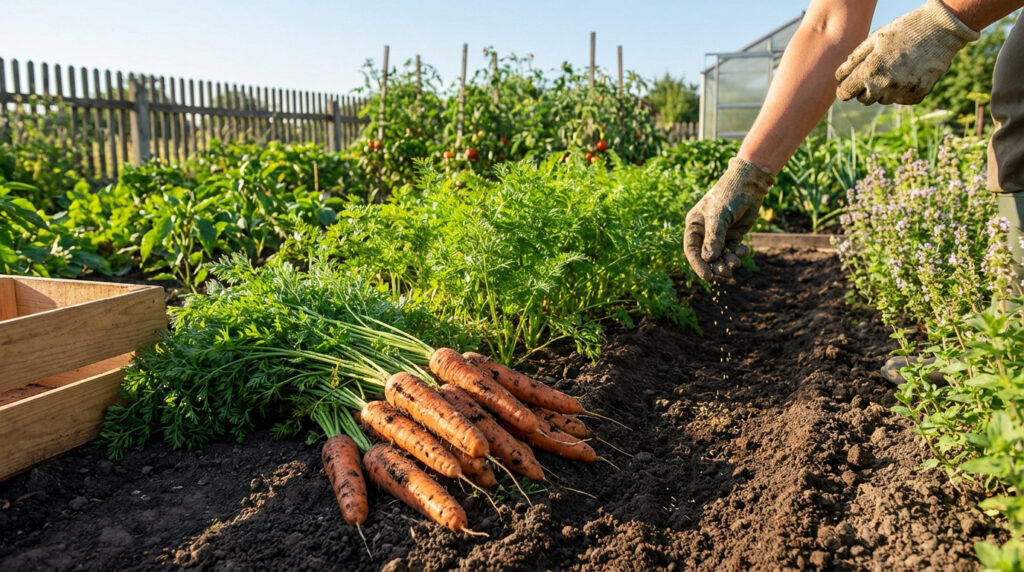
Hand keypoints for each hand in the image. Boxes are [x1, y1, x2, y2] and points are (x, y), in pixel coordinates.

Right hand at [684, 157, 773, 281]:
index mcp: (695, 226)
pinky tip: (744, 250)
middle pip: (707, 256)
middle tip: (726, 272)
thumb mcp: (719, 216)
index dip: (698, 265)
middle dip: (716, 266)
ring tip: (736, 262)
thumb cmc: (729, 196)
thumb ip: (714, 237)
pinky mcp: (732, 235)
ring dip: (728, 262)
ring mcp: (719, 234)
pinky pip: (733, 250)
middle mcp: (705, 232)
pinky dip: (738, 253)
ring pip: (721, 256)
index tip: (708, 277)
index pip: (692, 250)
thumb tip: (709, 259)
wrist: (749, 185)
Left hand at [836, 0, 978, 105]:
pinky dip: (901, 91)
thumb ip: (853, 60)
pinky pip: (901, 100)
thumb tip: (839, 77)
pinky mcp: (917, 96)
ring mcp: (901, 93)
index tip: (848, 82)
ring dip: (883, 89)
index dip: (844, 87)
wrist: (941, 29)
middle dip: (864, 89)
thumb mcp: (874, 39)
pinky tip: (908, 73)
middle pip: (863, 100)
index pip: (844, 93)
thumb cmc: (903, 31)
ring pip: (882, 100)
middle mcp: (884, 87)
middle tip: (874, 72)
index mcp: (869, 72)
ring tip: (895, 68)